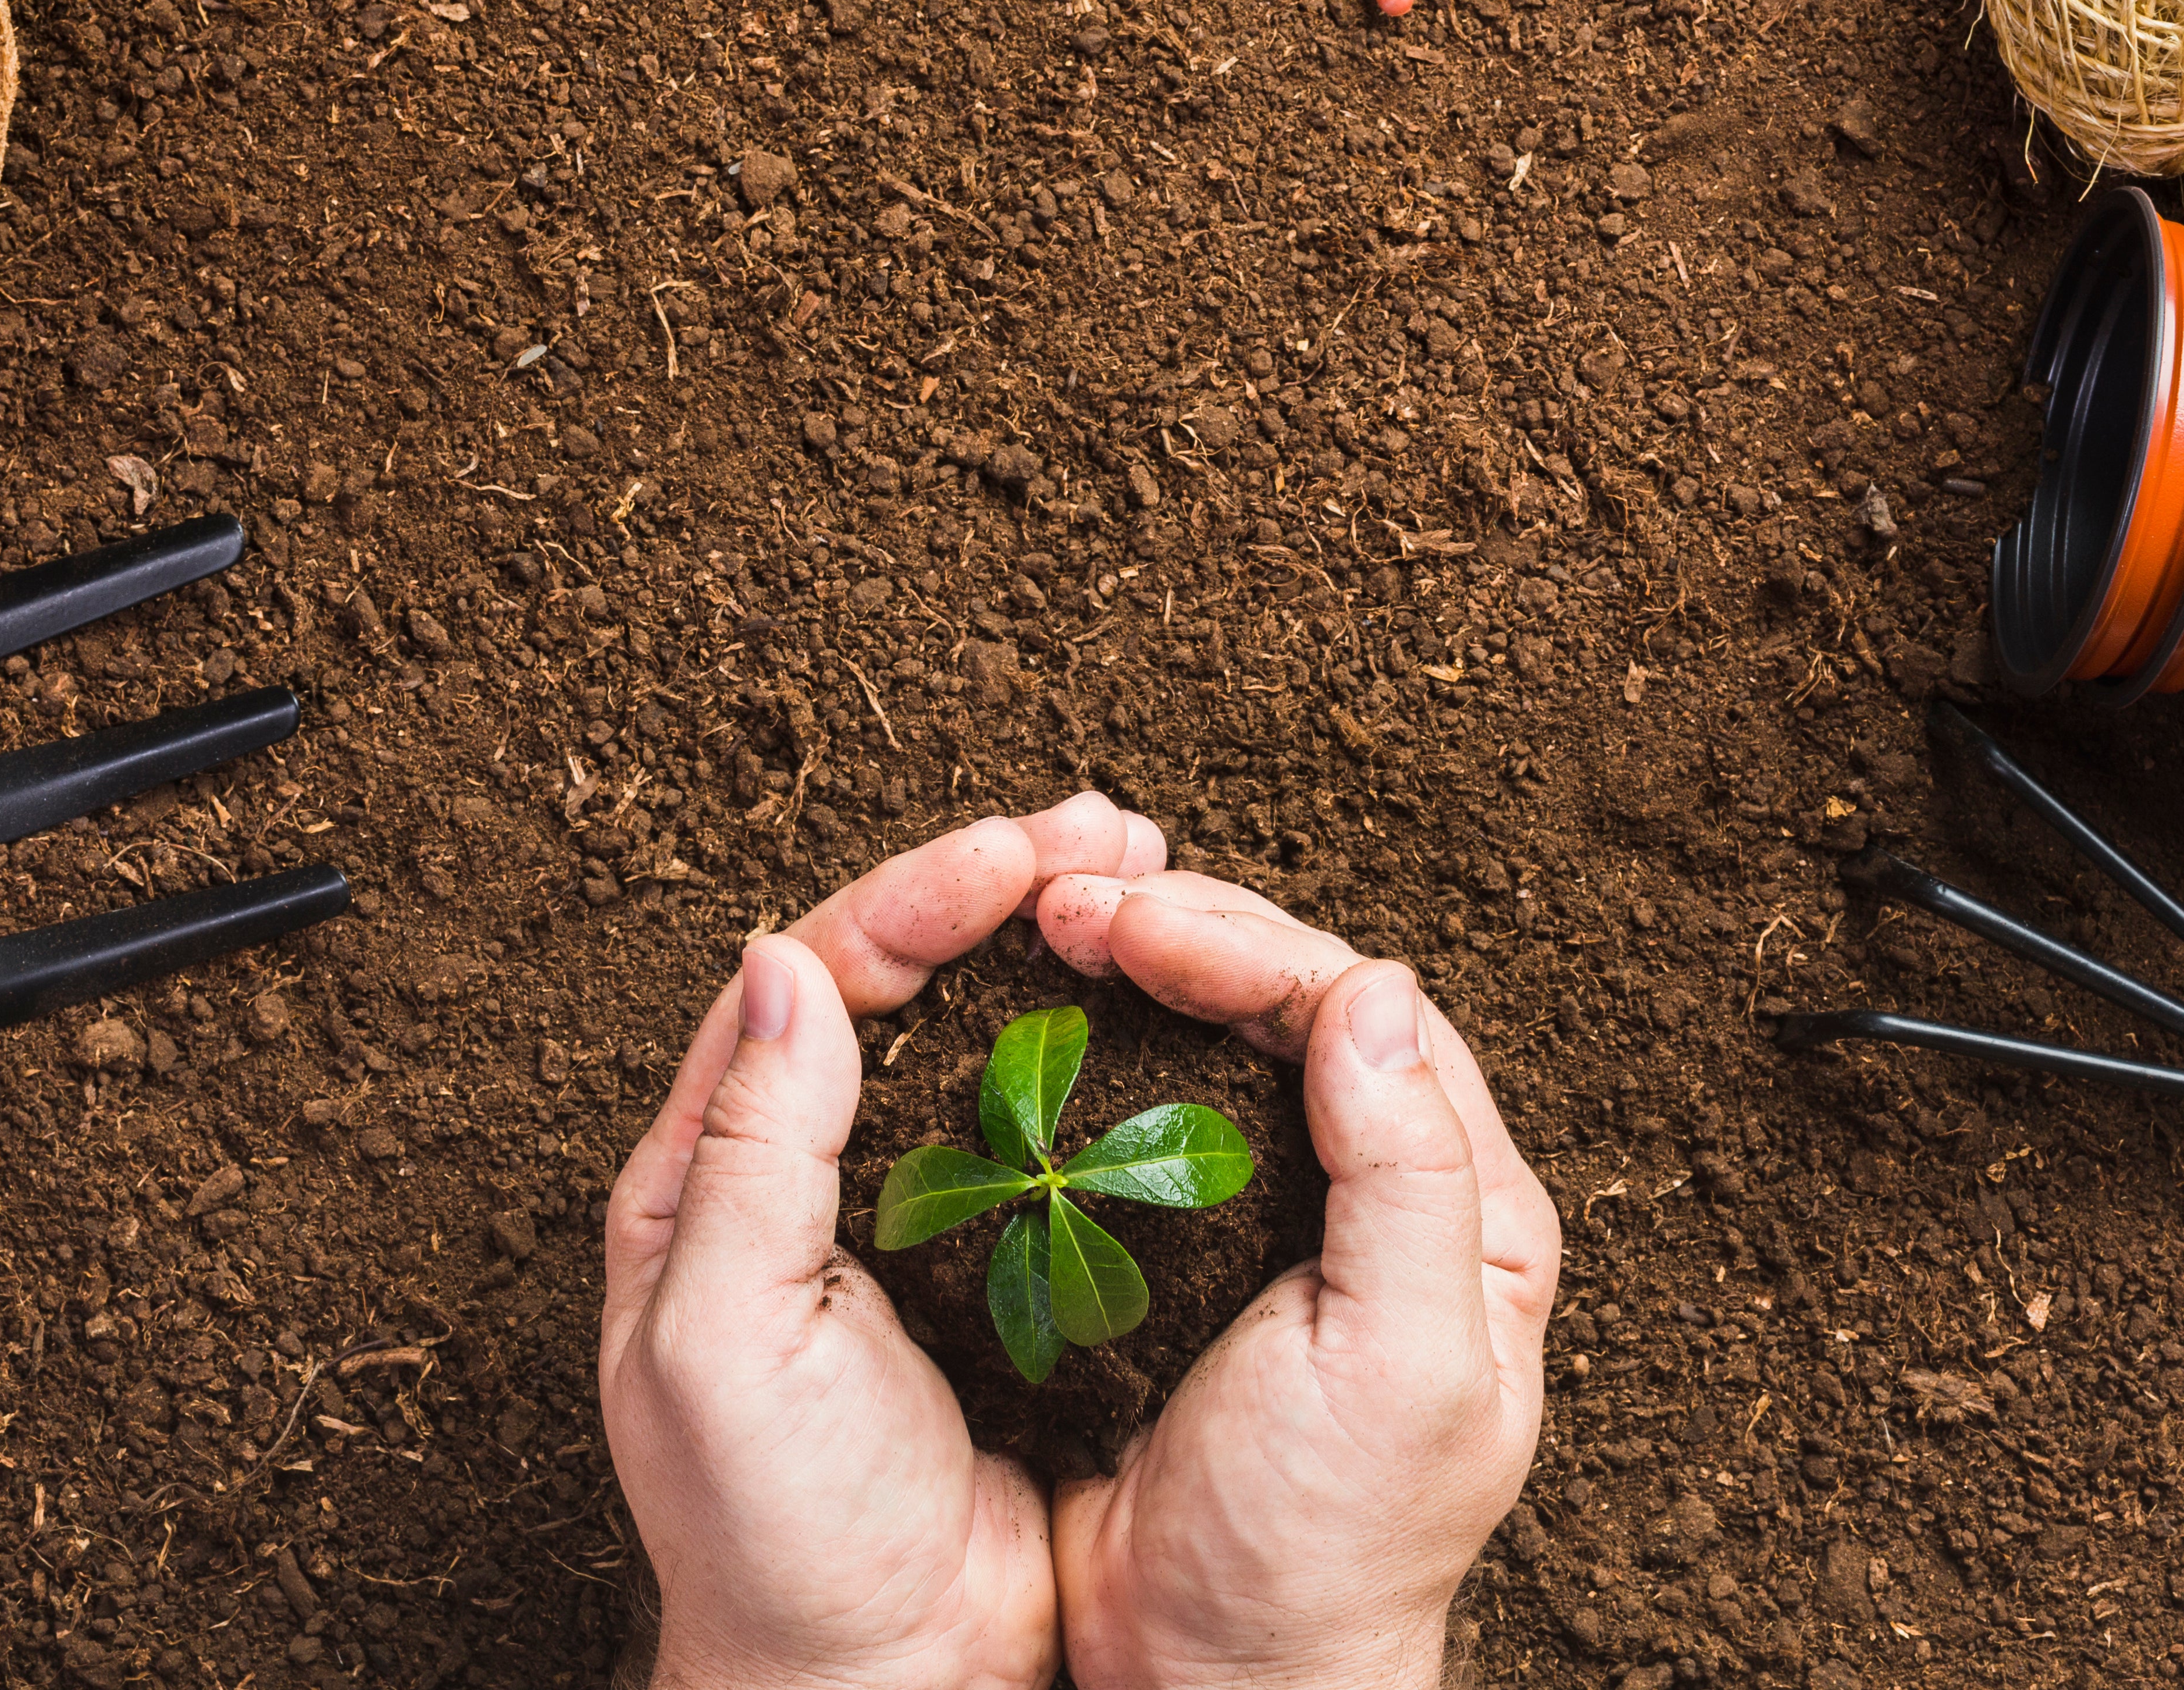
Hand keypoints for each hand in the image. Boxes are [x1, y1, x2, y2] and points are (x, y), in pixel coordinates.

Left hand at [598, 794, 1163, 1689]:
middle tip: (1106, 829)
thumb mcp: (724, 1341)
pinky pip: (1038, 1115)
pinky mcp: (991, 1250)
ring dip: (1054, 941)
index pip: (816, 975)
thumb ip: (747, 1150)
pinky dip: (1092, 1042)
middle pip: (901, 975)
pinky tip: (1153, 1001)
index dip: (916, 895)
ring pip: (975, 1028)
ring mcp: (904, 1201)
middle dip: (1000, 886)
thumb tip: (782, 967)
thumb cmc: (771, 1536)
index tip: (1016, 852)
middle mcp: (804, 1162)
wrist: (872, 1684)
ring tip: (1140, 874)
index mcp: (714, 1168)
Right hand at [1038, 872, 1559, 1689]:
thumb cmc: (1322, 1547)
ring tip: (1048, 925)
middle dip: (1186, 930)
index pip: (1366, 1016)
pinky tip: (1045, 1007)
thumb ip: (1410, 1179)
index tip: (1132, 924)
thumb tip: (1378, 991)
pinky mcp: (1194, 1233)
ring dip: (1139, 963)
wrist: (1209, 1677)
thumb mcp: (1399, 1370)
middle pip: (1295, 999)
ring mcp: (1284, 1203)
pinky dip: (1103, 1038)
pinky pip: (1155, 1100)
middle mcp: (1389, 1183)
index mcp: (1470, 1204)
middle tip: (1070, 903)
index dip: (1250, 947)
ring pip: (1223, 1033)